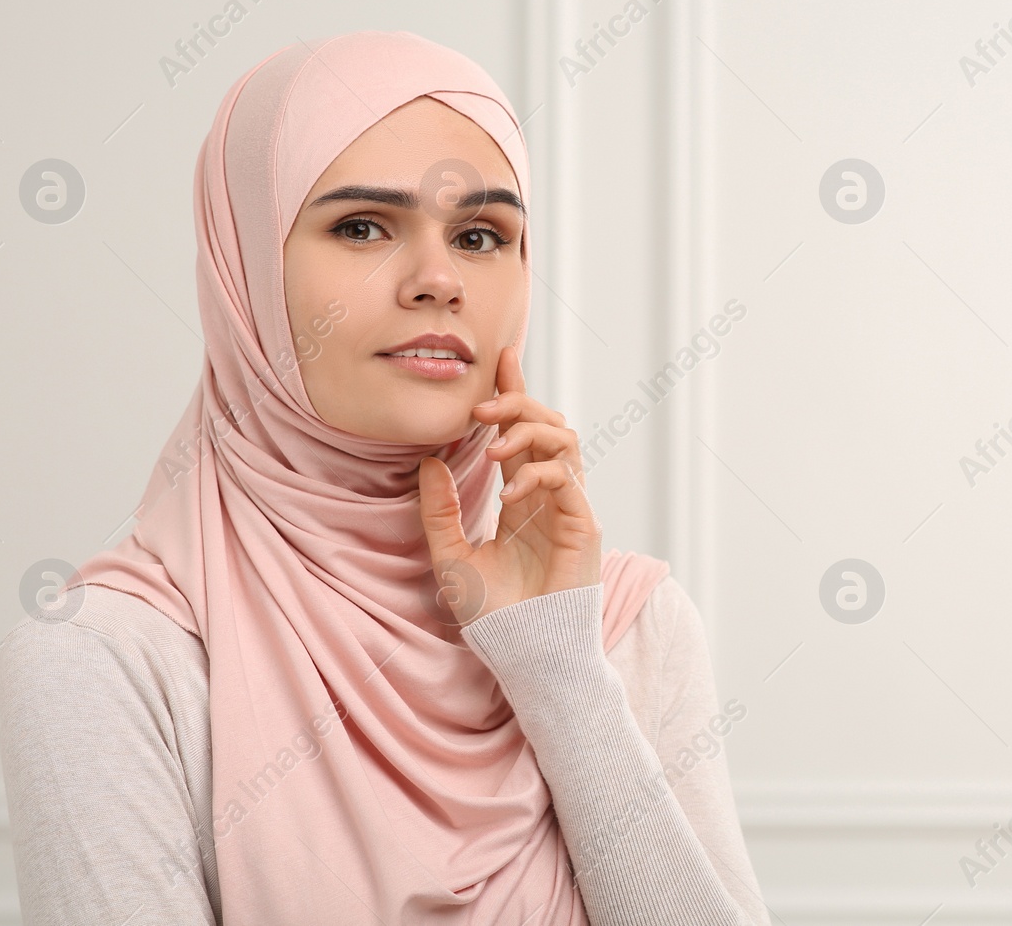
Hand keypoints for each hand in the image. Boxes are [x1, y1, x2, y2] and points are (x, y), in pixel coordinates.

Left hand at [416, 345, 601, 626]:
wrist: (521, 653)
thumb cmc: (492, 614)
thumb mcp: (449, 556)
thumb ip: (438, 510)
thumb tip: (427, 461)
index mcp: (523, 497)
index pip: (522, 431)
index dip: (515, 392)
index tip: (502, 358)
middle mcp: (550, 495)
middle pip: (547, 423)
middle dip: (517, 404)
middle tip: (481, 409)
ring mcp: (570, 507)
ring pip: (564, 439)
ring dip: (528, 432)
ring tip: (493, 449)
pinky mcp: (584, 525)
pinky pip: (567, 478)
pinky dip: (537, 474)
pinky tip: (510, 495)